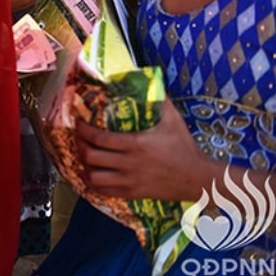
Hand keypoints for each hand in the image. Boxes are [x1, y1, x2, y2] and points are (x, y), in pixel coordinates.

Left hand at [77, 98, 215, 200]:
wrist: (198, 179)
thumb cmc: (185, 148)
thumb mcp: (173, 120)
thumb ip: (161, 100)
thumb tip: (151, 81)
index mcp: (136, 144)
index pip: (99, 138)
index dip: (82, 130)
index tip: (78, 123)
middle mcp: (129, 164)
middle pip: (91, 157)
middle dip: (79, 145)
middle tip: (78, 137)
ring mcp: (130, 181)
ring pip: (94, 177)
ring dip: (84, 166)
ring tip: (83, 156)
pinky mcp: (133, 194)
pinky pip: (105, 191)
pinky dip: (93, 183)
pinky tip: (92, 174)